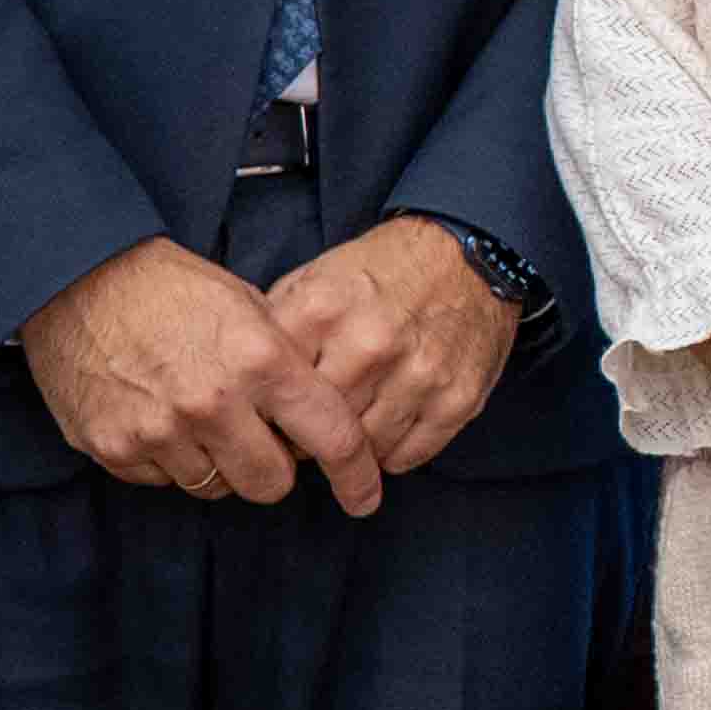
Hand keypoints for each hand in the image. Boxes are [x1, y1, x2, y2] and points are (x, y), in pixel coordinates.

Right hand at [21, 239, 386, 511]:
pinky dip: (170, 461)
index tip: (365, 495)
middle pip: (271, 483)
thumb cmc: (175, 289)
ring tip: (202, 418)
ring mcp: (159, 431)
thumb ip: (288, 365)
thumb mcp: (251, 308)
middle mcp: (213, 403)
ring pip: (215, 487)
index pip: (331, 437)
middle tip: (263, 443)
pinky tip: (161, 419)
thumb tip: (324, 417)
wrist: (81, 279)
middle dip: (275, 470)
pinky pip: (163, 481)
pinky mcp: (114, 448)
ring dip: (218, 464)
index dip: (356, 474)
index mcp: (261, 361)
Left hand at [262, 216, 515, 484]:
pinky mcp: (458, 398)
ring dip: (351, 451)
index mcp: (322, 311)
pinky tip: (387, 431)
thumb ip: (277, 330)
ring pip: (363, 450)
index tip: (269, 417)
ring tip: (350, 430)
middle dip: (305, 438)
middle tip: (307, 433)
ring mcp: (418, 374)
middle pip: (315, 427)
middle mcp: (370, 344)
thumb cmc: (381, 272)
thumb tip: (244, 388)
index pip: (271, 392)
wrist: (466, 253)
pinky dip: (392, 453)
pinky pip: (409, 456)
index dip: (265, 411)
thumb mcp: (314, 279)